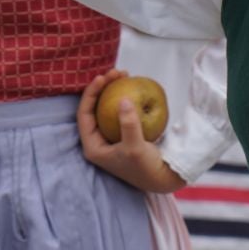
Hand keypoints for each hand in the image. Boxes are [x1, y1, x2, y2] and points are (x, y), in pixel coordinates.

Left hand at [77, 70, 184, 194]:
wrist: (164, 178)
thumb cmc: (146, 168)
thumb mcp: (135, 148)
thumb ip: (129, 124)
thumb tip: (123, 100)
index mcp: (92, 147)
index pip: (84, 115)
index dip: (90, 94)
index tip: (102, 77)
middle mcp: (99, 141)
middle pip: (94, 108)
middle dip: (103, 87)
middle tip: (117, 72)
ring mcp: (111, 137)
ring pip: (107, 107)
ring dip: (114, 90)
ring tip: (125, 74)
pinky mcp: (124, 133)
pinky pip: (120, 110)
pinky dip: (126, 98)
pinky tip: (134, 86)